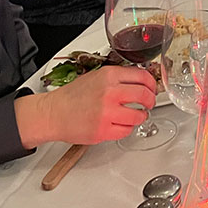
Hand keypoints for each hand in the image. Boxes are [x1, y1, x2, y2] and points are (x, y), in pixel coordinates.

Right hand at [15, 66, 156, 148]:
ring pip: (138, 116)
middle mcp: (109, 93)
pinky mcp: (102, 131)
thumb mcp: (97, 76)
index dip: (152, 84)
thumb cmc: (73, 96)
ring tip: (137, 115)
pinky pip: (126, 131)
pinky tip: (122, 124)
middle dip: (151, 100)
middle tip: (150, 103)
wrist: (53, 113)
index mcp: (109, 76)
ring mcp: (106, 113)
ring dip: (141, 116)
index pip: (142, 77)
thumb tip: (140, 81)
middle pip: (144, 95)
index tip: (153, 89)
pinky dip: (127, 128)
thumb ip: (118, 78)